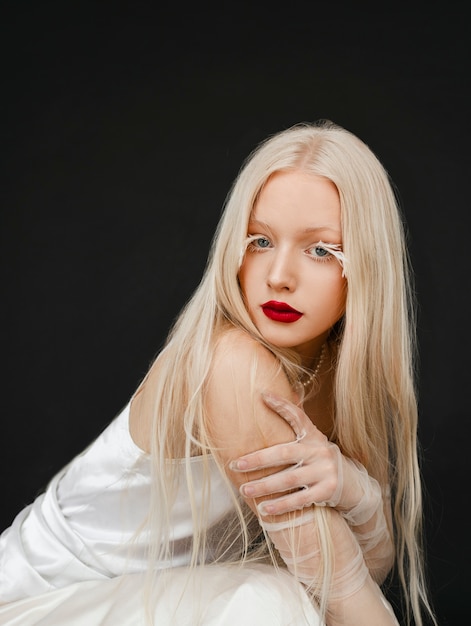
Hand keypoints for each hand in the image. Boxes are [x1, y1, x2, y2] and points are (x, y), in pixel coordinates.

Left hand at [230, 391, 359, 515]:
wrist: (354, 485)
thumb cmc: (321, 461)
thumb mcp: (313, 443)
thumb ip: (295, 427)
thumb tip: (268, 397)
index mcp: (313, 436)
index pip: (297, 416)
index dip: (281, 405)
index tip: (263, 395)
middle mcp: (320, 450)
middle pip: (284, 453)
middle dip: (257, 460)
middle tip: (235, 465)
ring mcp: (325, 470)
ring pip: (289, 479)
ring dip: (264, 486)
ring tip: (245, 490)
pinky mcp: (328, 491)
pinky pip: (300, 500)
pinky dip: (281, 505)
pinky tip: (264, 509)